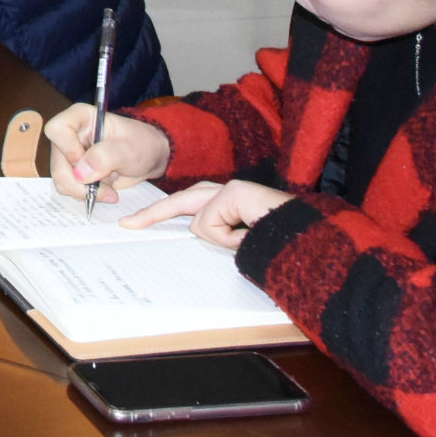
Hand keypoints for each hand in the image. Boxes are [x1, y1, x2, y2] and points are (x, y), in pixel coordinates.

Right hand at [43, 103, 172, 200]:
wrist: (150, 159)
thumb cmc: (141, 145)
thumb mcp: (128, 149)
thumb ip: (105, 157)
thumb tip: (81, 174)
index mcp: (80, 118)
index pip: (57, 130)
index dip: (69, 150)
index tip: (89, 163)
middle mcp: (70, 135)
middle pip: (57, 162)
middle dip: (78, 182)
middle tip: (103, 191)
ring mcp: (70, 154)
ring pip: (61, 178)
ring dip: (83, 191)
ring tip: (107, 191)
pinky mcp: (74, 171)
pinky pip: (69, 188)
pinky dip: (86, 194)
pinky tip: (104, 191)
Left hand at [126, 179, 292, 250]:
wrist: (308, 240)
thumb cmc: (280, 246)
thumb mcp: (239, 243)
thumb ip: (218, 235)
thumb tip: (196, 232)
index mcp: (228, 203)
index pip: (188, 203)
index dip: (161, 211)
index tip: (133, 222)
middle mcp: (226, 192)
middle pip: (181, 201)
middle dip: (153, 214)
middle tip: (127, 224)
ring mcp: (230, 190)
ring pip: (200, 222)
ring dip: (222, 240)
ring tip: (247, 240)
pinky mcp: (233, 193)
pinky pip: (212, 227)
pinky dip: (229, 240)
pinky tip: (250, 235)